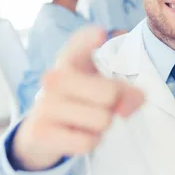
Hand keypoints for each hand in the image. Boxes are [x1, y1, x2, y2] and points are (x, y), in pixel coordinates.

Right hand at [11, 27, 144, 170]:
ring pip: (102, 120)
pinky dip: (90, 142)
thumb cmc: (79, 100)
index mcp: (69, 60)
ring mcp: (45, 105)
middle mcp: (53, 78)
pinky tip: (76, 134)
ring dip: (101, 126)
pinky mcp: (40, 132)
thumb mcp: (102, 88)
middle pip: (110, 93)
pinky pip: (88, 141)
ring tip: (85, 121)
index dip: (89, 39)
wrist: (40, 130)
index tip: (100, 33)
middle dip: (114, 105)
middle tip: (99, 106)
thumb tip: (134, 102)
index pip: (79, 44)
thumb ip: (126, 90)